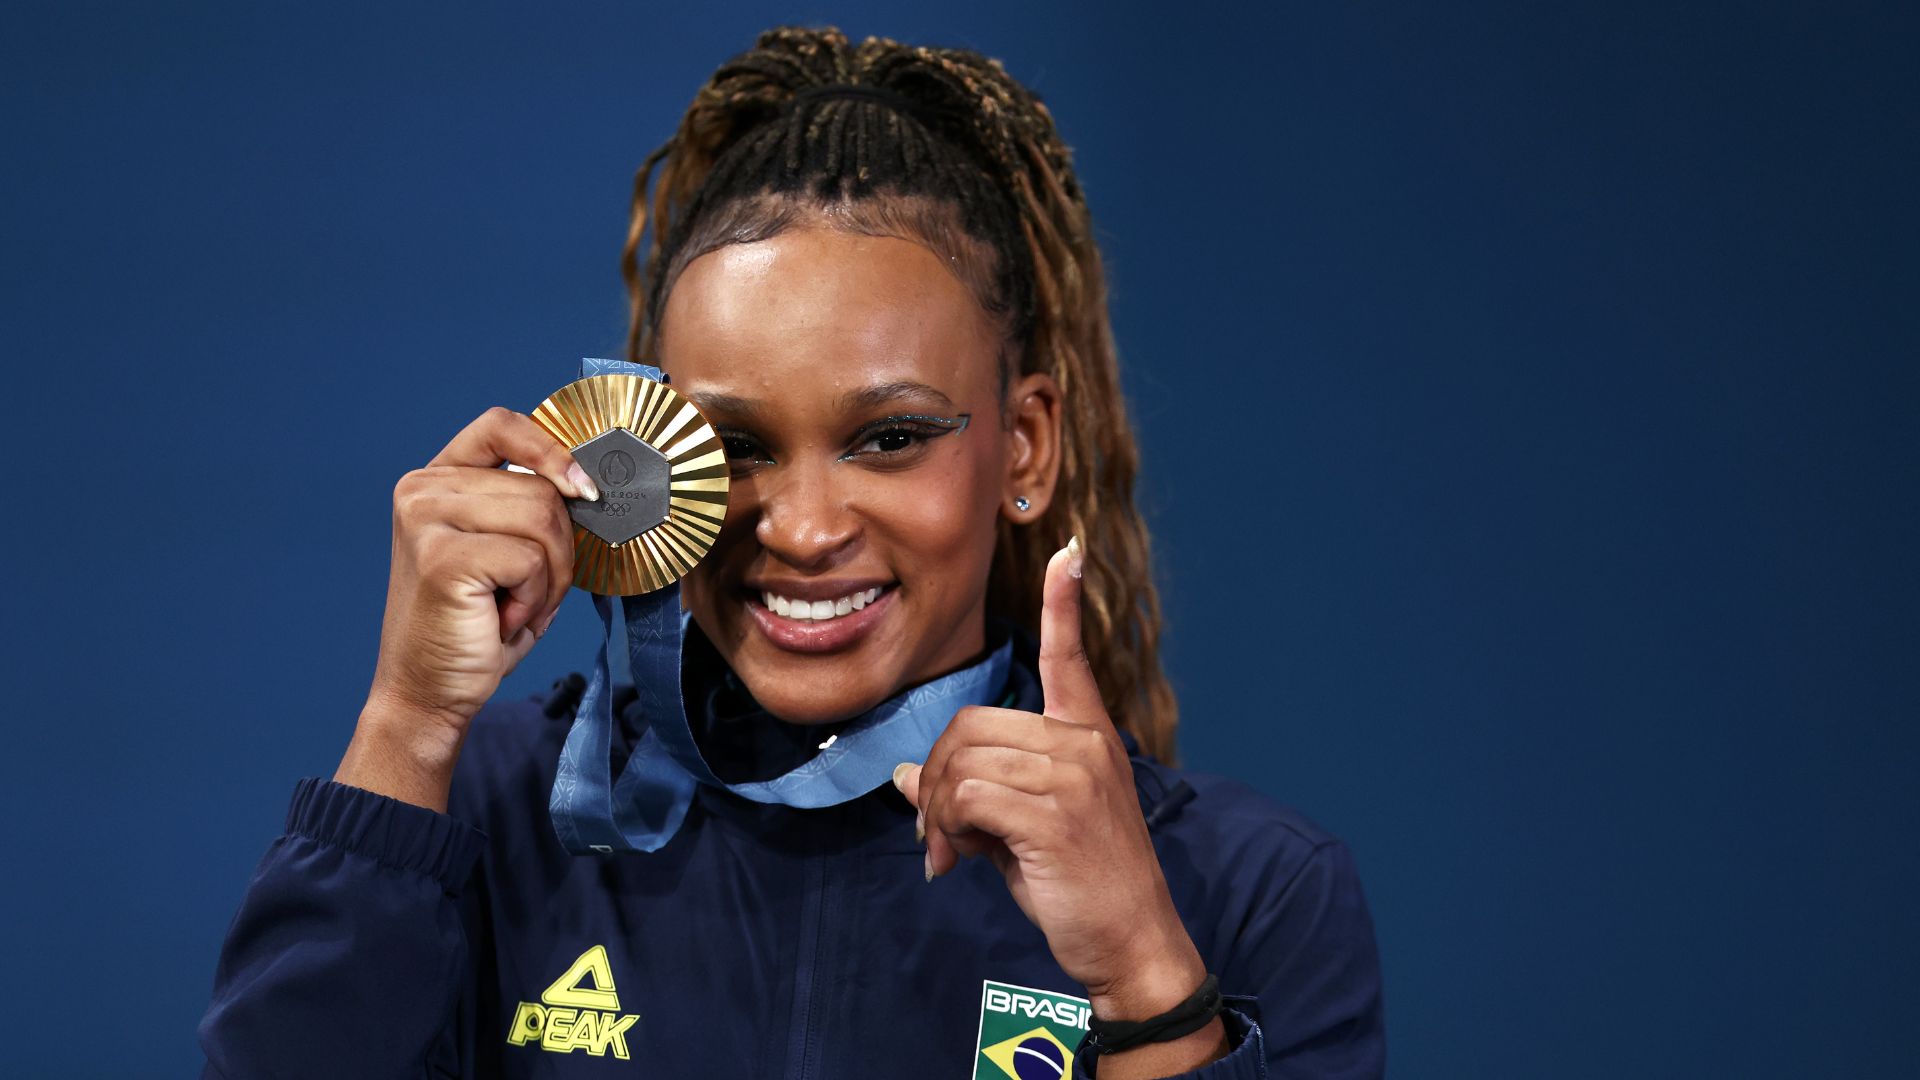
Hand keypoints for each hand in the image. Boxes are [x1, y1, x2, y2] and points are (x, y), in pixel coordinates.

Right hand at [338, 407, 591, 808]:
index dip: (552, 450)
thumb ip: (533, 508)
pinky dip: (534, 597)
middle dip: (561, 549)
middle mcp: (422, 489)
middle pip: (542, 487)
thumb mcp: (509, 552)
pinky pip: (531, 558)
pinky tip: (501, 619)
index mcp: (437, 478)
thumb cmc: (477, 625)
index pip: (503, 425)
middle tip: (531, 592)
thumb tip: (592, 484)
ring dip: (550, 577)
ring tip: (513, 606)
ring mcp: (425, 518)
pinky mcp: (441, 557)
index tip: (583, 491)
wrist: (430, 693)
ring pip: (543, 520)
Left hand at [895, 539, 1225, 1072]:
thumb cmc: (1079, 885)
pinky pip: (966, 797)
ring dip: (935, 812)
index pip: (1070, 656)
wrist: (1131, 942)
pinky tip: (957, 862)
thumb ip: (971, 794)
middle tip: (936, 831)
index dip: (1064, 603)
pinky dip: (945, 831)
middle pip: (968, 725)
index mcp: (1086, 736)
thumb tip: (904, 777)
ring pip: (960, 762)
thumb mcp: (1021, 830)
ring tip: (948, 851)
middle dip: (935, 780)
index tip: (1069, 550)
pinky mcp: (1054, 812)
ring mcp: (1072, 774)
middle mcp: (1083, 743)